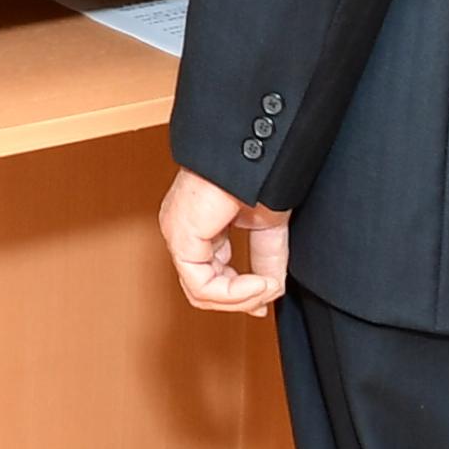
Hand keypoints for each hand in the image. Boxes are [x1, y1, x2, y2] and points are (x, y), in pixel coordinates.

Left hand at [159, 168, 288, 316]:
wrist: (254, 148)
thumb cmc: (256, 171)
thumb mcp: (267, 226)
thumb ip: (266, 261)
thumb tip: (269, 291)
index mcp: (198, 225)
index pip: (207, 276)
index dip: (238, 295)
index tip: (266, 296)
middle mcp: (183, 230)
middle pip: (201, 289)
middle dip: (239, 300)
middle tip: (267, 296)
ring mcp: (178, 233)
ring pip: (199, 292)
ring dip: (240, 299)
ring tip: (266, 287)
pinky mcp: (182, 236)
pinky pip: (201, 285)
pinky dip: (234, 293)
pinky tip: (259, 283)